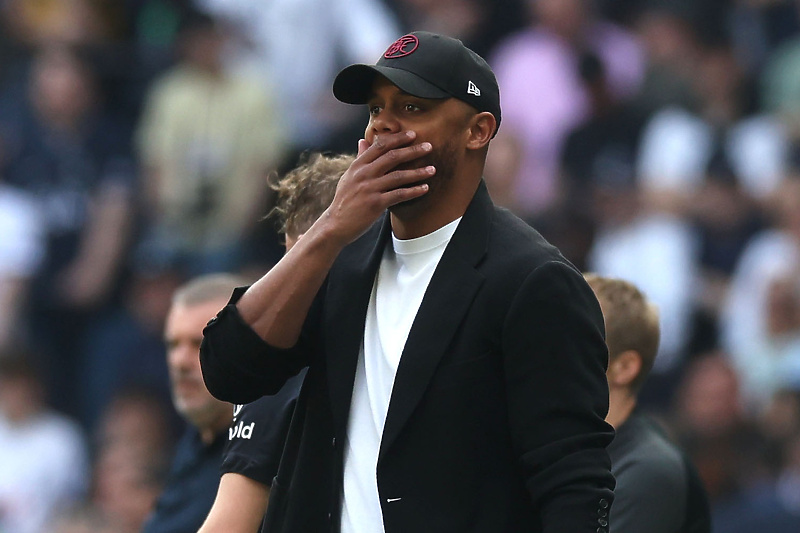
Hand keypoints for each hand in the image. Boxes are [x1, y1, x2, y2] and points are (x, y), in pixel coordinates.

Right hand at [321, 131, 434, 245]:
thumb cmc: (345, 200)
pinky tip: (424, 188)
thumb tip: (363, 141)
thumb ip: (359, 158)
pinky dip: (413, 191)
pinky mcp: (375, 203)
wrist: (336, 224)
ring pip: (398, 175)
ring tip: (432, 169)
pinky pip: (399, 194)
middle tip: (428, 146)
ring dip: (418, 172)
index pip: (379, 146)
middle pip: (392, 157)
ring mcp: (369, 188)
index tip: (412, 134)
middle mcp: (363, 174)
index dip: (397, 139)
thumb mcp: (349, 176)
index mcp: (358, 165)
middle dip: (412, 150)